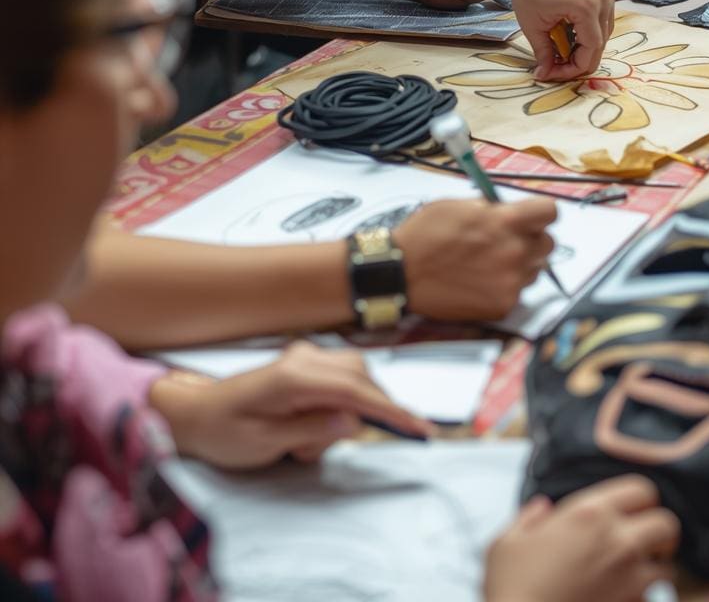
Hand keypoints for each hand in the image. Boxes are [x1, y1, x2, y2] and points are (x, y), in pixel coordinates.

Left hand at [150, 342, 432, 468]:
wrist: (194, 414)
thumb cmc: (223, 432)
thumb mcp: (263, 443)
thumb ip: (310, 430)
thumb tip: (353, 421)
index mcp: (294, 375)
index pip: (355, 390)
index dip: (390, 410)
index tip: (419, 428)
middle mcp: (306, 357)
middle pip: (361, 378)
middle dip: (361, 415)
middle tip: (316, 448)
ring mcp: (307, 356)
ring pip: (355, 379)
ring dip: (345, 414)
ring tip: (301, 443)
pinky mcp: (307, 364)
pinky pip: (341, 381)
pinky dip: (337, 408)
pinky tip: (304, 430)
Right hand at [393, 195, 556, 320]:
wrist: (401, 273)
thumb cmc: (425, 234)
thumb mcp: (459, 205)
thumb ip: (493, 209)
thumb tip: (510, 211)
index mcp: (506, 221)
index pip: (550, 212)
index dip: (540, 213)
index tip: (531, 217)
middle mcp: (515, 252)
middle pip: (548, 243)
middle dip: (531, 240)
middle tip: (507, 241)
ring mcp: (510, 282)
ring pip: (535, 270)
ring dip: (520, 265)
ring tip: (489, 264)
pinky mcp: (502, 305)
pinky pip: (518, 292)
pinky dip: (504, 287)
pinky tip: (480, 282)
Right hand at [485, 476, 678, 601]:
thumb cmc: (511, 590)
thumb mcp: (506, 544)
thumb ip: (527, 520)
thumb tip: (541, 509)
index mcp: (591, 513)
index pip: (643, 489)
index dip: (641, 500)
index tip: (630, 513)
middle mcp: (618, 541)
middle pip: (668, 524)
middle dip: (659, 534)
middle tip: (644, 544)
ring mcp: (629, 579)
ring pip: (667, 568)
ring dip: (655, 572)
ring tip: (634, 578)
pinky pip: (651, 601)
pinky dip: (642, 600)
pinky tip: (622, 600)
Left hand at [502, 0, 614, 80]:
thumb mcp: (533, 26)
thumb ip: (544, 54)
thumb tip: (546, 74)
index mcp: (586, 6)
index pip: (591, 48)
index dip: (574, 67)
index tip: (555, 73)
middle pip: (600, 43)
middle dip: (579, 60)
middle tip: (557, 67)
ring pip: (603, 34)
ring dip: (585, 47)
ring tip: (561, 52)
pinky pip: (603, 21)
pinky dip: (588, 32)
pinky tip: (570, 37)